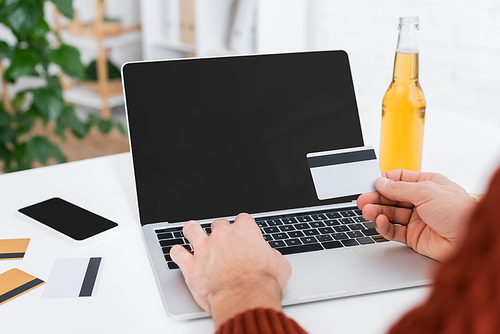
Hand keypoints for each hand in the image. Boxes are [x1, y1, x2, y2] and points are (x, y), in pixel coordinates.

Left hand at [170, 213, 291, 328]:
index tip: (242, 234)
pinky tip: (181, 255)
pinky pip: (176, 252)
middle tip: (222, 243)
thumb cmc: (263, 284)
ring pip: (192, 229)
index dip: (242, 227)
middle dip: (220, 232)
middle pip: (217, 224)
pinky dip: (178, 254)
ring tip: (193, 235)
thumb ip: (273, 256)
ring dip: (192, 232)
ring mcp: (204, 248)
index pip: (242, 219)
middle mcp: (222, 235)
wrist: (245, 299)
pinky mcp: (191, 265)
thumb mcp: (280, 266)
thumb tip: (272, 257)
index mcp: (245, 231)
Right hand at [357, 169, 476, 261]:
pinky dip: (384, 227)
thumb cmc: (460, 212)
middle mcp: (422, 202)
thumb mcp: (426, 192)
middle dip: (376, 198)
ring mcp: (418, 220)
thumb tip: (382, 183)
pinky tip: (380, 221)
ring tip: (367, 211)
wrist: (471, 240)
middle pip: (392, 198)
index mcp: (428, 185)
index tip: (370, 183)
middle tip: (362, 200)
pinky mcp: (414, 237)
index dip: (384, 181)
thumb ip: (400, 189)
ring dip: (377, 212)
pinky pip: (394, 231)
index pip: (400, 180)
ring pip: (390, 214)